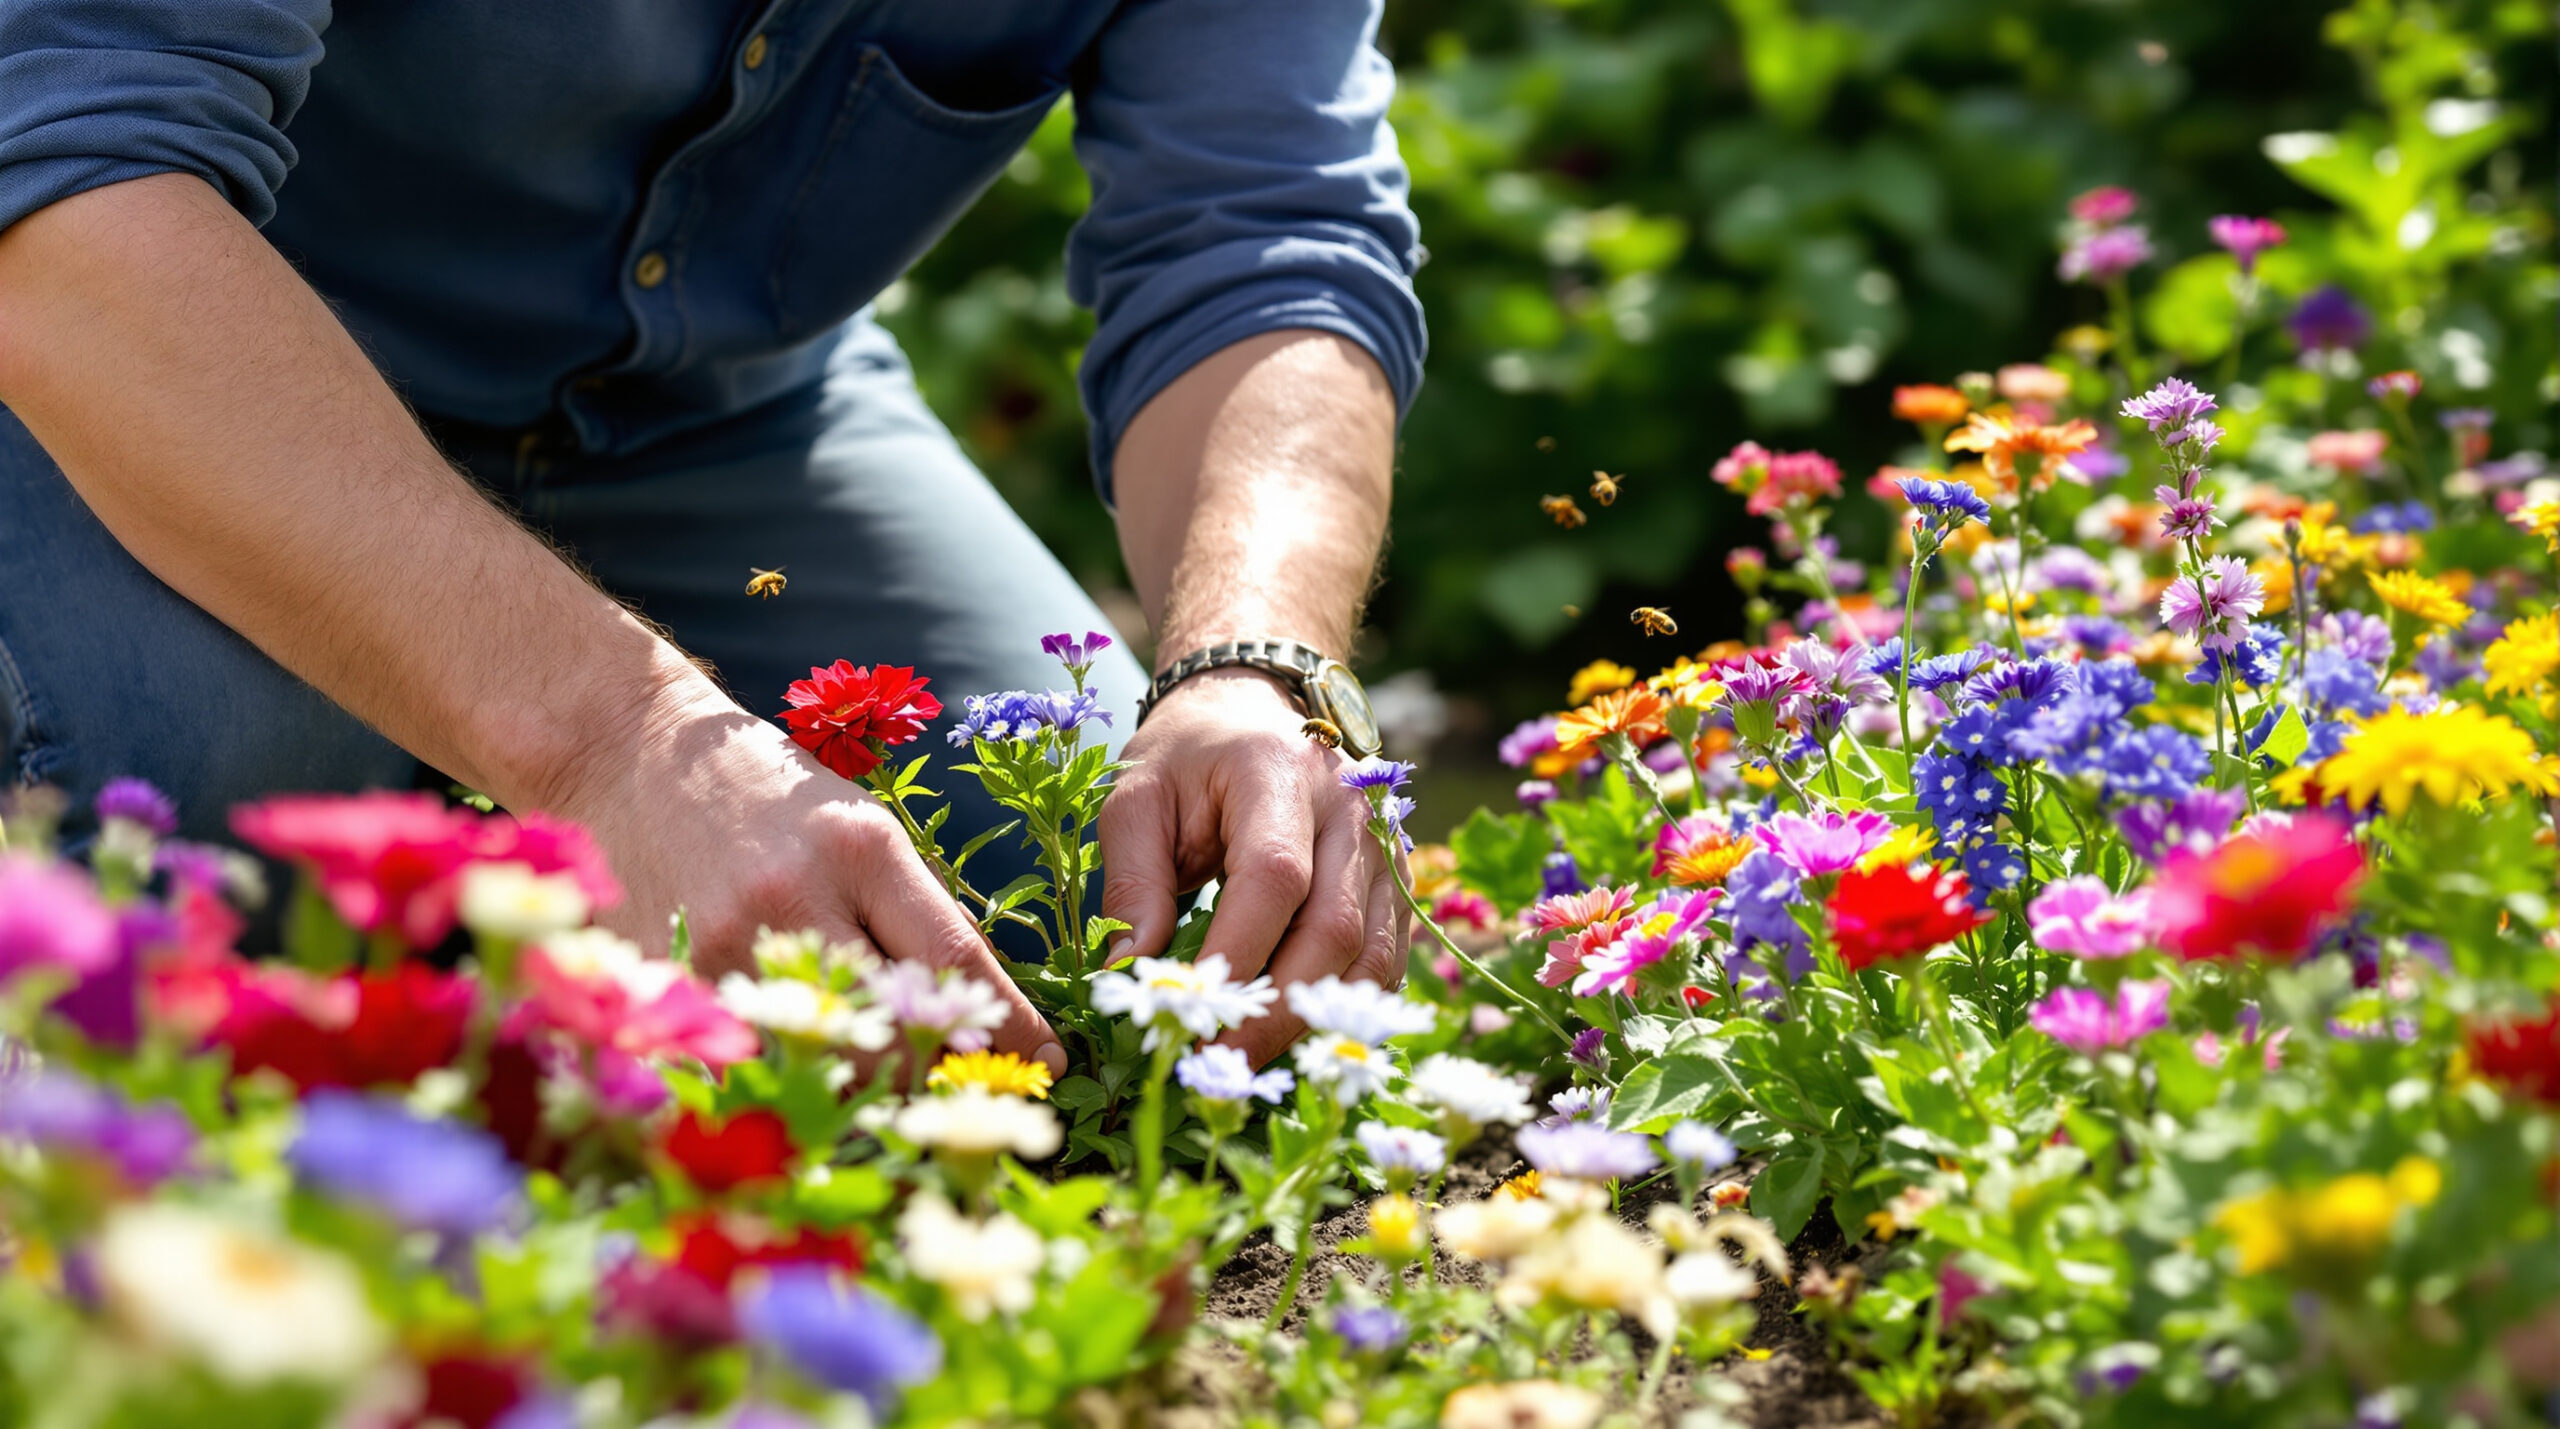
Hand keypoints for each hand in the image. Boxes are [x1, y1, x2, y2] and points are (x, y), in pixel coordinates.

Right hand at [552, 685, 1064, 1076]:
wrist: (628, 755)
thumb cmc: (766, 792)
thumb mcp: (859, 827)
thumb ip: (911, 909)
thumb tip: (981, 1006)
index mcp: (859, 849)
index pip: (954, 960)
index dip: (1007, 1023)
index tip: (1046, 1060)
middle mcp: (794, 900)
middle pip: (892, 1027)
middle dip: (943, 1068)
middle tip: (976, 1085)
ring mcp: (727, 946)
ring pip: (826, 1056)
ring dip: (875, 1082)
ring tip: (904, 1082)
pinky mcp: (675, 979)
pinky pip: (758, 1053)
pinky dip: (797, 1069)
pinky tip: (818, 1066)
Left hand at [1097, 668, 1407, 1063]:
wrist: (1256, 704)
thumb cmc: (1189, 755)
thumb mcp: (1137, 797)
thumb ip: (1132, 882)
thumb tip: (1130, 975)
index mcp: (1279, 774)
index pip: (1274, 878)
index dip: (1239, 956)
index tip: (1193, 1018)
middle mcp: (1351, 809)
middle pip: (1334, 928)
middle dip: (1278, 1009)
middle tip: (1221, 1064)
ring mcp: (1384, 846)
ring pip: (1371, 953)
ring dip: (1316, 1018)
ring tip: (1254, 1060)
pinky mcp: (1396, 880)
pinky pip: (1386, 958)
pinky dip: (1346, 1006)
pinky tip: (1298, 1034)